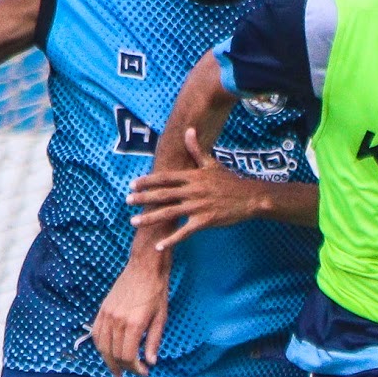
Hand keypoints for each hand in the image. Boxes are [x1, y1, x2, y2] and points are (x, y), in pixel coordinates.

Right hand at [91, 253, 169, 376]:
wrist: (144, 267)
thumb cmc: (157, 292)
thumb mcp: (161, 317)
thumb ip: (154, 341)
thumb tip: (151, 362)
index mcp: (133, 324)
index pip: (128, 356)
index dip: (135, 368)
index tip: (144, 372)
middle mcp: (117, 321)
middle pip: (114, 354)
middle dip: (123, 367)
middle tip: (130, 374)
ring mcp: (107, 315)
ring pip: (102, 346)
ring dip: (108, 360)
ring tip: (116, 369)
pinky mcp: (102, 309)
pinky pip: (96, 333)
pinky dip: (100, 346)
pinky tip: (107, 352)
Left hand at [126, 127, 271, 249]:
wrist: (250, 197)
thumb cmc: (230, 181)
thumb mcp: (212, 163)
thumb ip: (196, 149)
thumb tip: (188, 130)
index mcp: (192, 176)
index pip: (165, 178)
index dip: (148, 181)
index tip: (133, 184)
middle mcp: (192, 191)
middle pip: (163, 195)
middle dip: (143, 198)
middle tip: (127, 201)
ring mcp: (198, 207)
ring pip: (169, 213)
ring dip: (150, 217)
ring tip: (134, 221)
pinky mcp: (205, 221)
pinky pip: (184, 232)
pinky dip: (171, 240)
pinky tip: (158, 246)